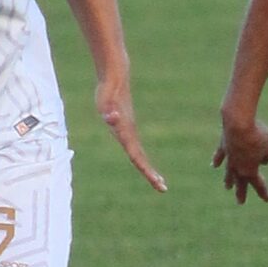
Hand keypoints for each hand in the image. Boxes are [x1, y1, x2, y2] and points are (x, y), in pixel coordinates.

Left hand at [95, 73, 166, 192]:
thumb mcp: (105, 102)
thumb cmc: (108, 91)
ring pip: (138, 153)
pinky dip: (139, 157)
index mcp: (126, 132)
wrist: (115, 78)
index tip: (157, 182)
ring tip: (157, 179)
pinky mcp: (125, 126)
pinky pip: (133, 146)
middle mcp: (129, 133)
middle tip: (162, 188)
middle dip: (151, 174)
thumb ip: (108, 111)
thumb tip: (111, 117)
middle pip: (140, 158)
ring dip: (146, 167)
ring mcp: (128, 130)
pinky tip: (141, 162)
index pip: (136, 156)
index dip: (146, 170)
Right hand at [212, 113, 267, 204]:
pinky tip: (214, 165)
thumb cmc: (257, 136)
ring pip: (228, 172)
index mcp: (250, 171)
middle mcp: (238, 167)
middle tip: (240, 202)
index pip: (258, 184)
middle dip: (241, 193)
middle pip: (240, 183)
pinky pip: (220, 156)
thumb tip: (262, 160)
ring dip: (228, 180)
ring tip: (227, 187)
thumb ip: (267, 156)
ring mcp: (229, 157)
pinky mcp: (223, 146)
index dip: (263, 192)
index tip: (267, 200)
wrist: (238, 124)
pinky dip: (218, 161)